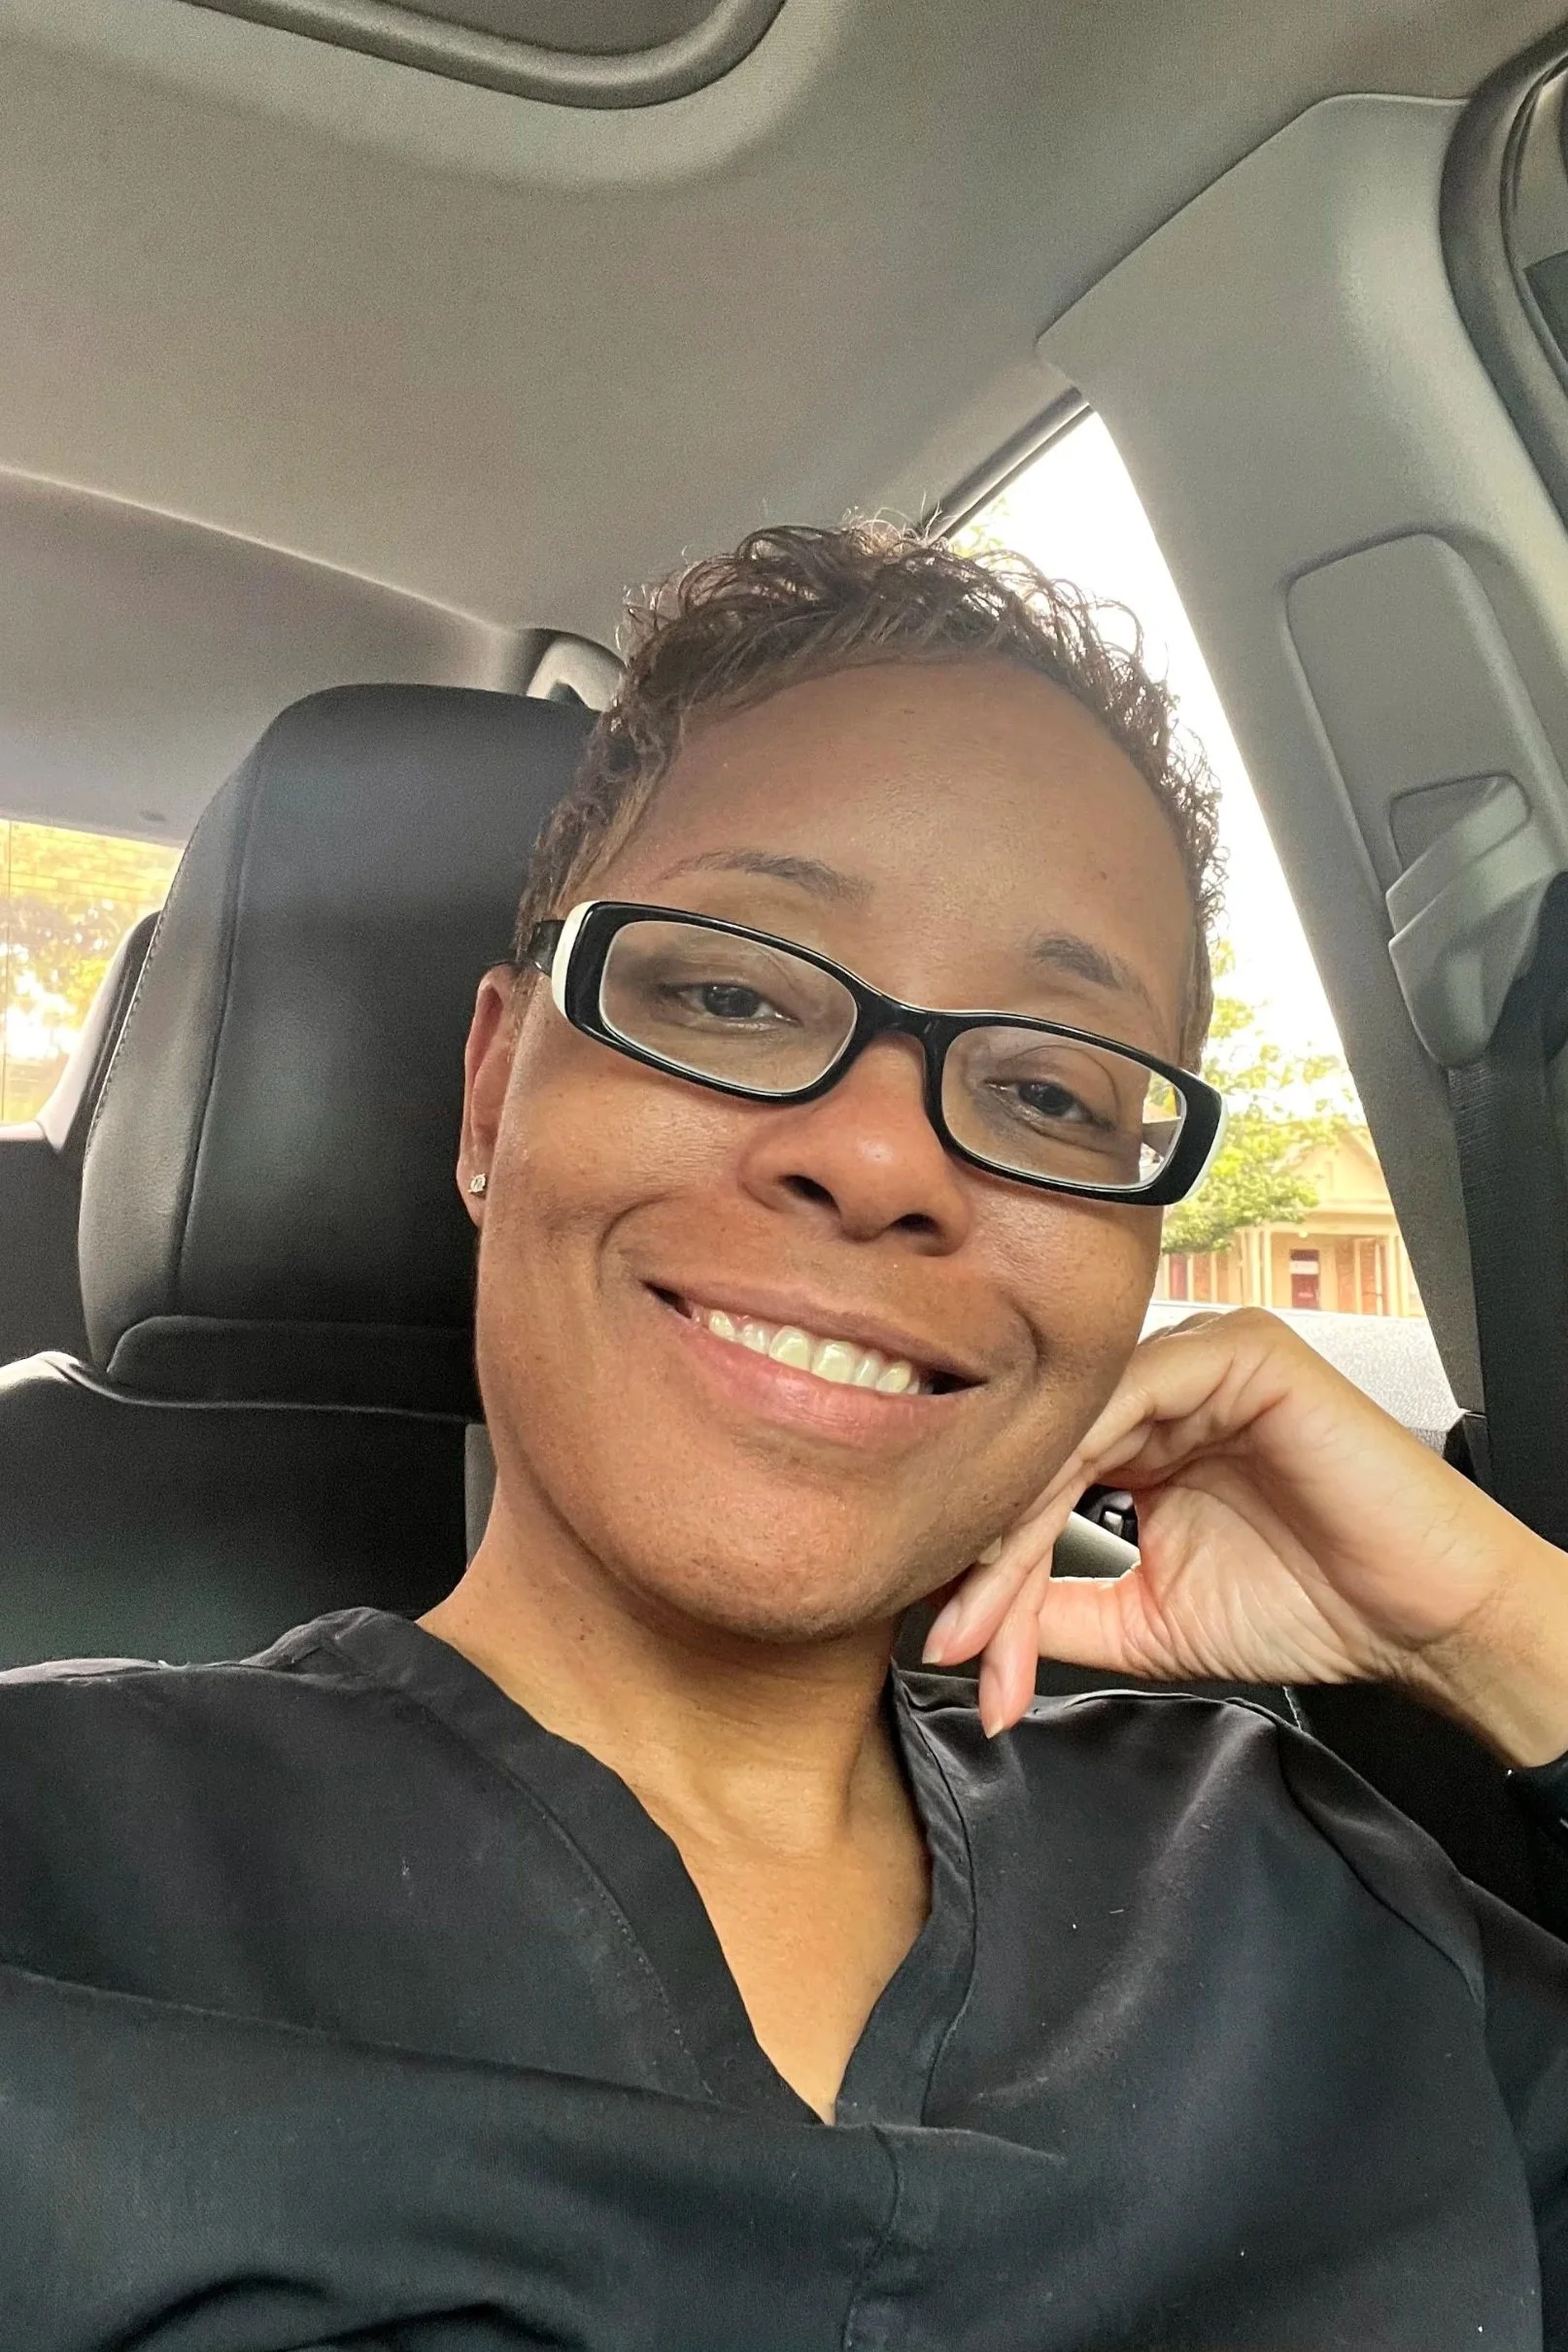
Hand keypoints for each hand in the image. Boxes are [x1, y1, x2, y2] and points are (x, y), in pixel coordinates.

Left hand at [922, 1309, 1567, 1762]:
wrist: (1419, 1619)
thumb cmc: (1310, 1604)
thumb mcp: (1145, 1618)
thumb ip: (1055, 1609)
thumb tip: (959, 1627)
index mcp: (1139, 1431)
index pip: (1032, 1479)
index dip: (982, 1566)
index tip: (948, 1649)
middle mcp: (1162, 1383)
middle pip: (1039, 1451)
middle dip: (987, 1557)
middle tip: (954, 1640)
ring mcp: (1201, 1356)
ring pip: (1070, 1426)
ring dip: (1016, 1526)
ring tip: (987, 1613)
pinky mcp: (1240, 1350)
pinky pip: (1128, 1397)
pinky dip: (1073, 1467)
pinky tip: (1039, 1536)